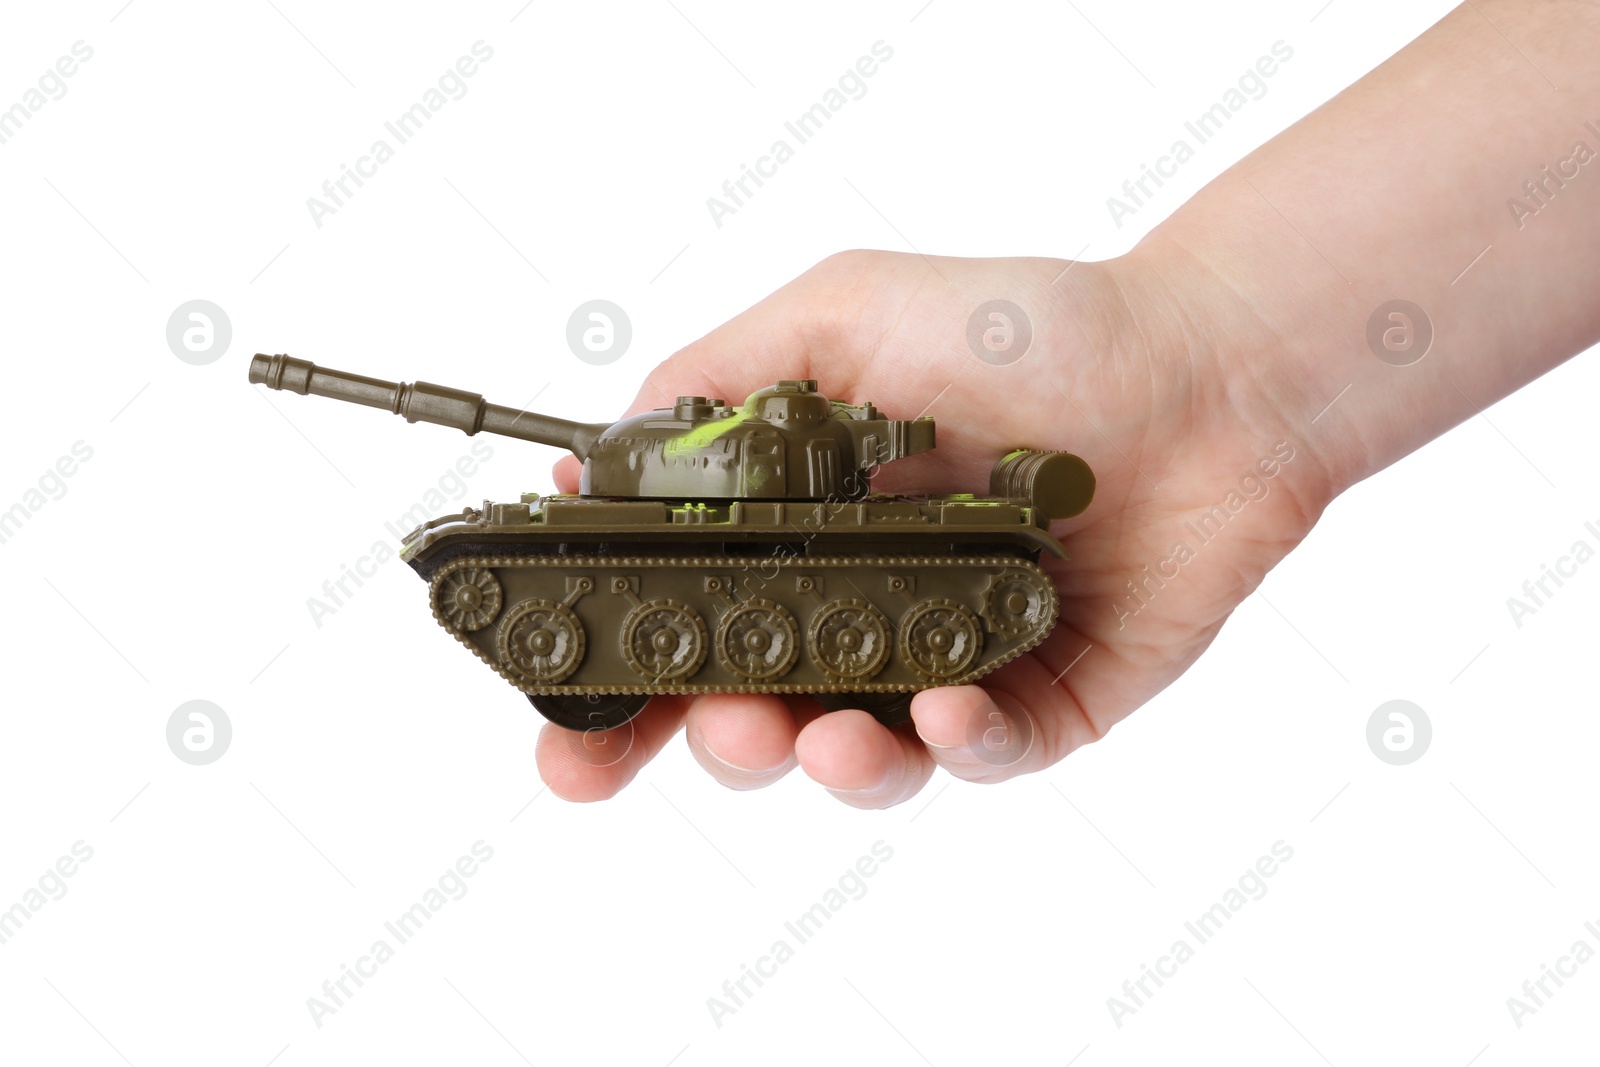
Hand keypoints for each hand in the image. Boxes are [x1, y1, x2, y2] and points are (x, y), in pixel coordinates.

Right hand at [535, 248, 1337, 805]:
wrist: (1203, 370)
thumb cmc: (1027, 329)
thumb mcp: (842, 313)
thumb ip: (718, 380)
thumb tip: (593, 461)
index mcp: (797, 527)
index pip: (681, 619)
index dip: (610, 681)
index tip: (562, 723)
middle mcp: (860, 604)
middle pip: (747, 714)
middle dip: (702, 744)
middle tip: (709, 724)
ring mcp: (947, 659)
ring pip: (855, 759)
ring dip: (821, 763)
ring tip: (820, 735)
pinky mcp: (1042, 701)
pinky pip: (980, 755)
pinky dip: (950, 743)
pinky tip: (940, 707)